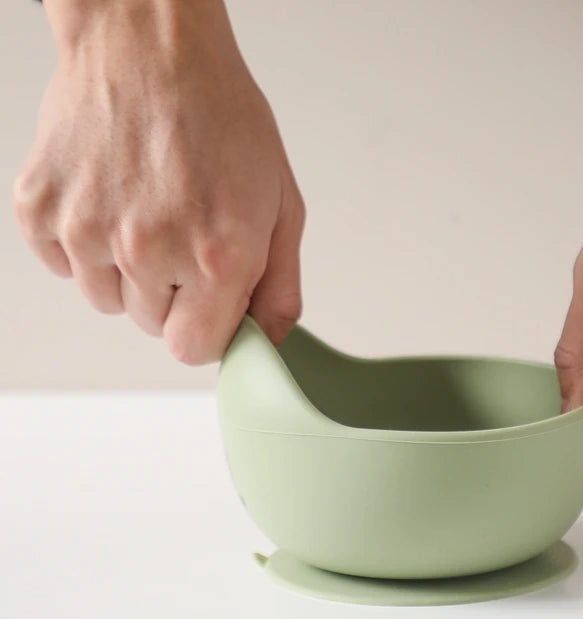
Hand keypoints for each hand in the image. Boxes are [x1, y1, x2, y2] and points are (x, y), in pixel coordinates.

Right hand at [14, 0, 304, 362]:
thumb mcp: (281, 206)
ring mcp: (87, 229)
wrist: (152, 44)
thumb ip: (279, 288)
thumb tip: (265, 342)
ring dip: (129, 274)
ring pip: (108, 301)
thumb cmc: (222, 118)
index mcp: (216, 255)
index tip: (211, 304)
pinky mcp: (40, 209)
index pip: (194, 351)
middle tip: (185, 234)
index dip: (206, 331)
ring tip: (149, 213)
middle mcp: (148, 249)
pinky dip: (87, 247)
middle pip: (153, 326)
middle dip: (175, 295)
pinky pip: (65, 267)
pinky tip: (112, 201)